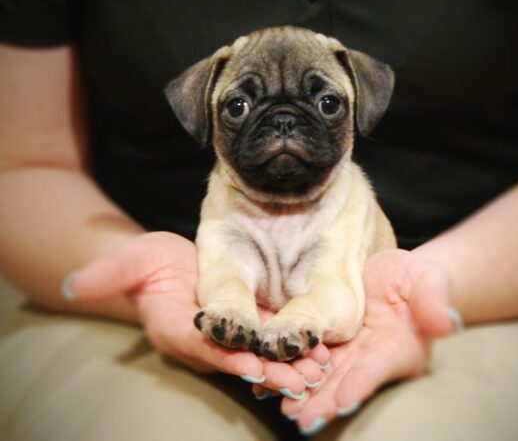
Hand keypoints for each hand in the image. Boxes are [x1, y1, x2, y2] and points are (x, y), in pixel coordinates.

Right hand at [65, 231, 326, 393]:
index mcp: (179, 330)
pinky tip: (322, 350)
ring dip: (289, 363)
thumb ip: (110, 273)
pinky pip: (275, 340)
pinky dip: (295, 347)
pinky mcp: (252, 327)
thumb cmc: (152, 262)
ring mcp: (233, 337)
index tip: (252, 363)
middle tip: (300, 378)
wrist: (175, 265)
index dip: (226, 354)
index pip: (203, 346)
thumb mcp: (134, 259)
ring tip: (319, 369)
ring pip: (263, 354)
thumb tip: (74, 284)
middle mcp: (209, 342)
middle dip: (269, 369)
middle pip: (240, 357)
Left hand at [278, 249, 458, 434]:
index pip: (378, 368)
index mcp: (398, 350)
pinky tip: (266, 378)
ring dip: (302, 392)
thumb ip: (434, 300)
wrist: (390, 273)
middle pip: (345, 382)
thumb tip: (449, 323)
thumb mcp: (428, 280)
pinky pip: (305, 359)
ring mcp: (346, 355)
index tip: (344, 399)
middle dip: (323, 401)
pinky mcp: (326, 344)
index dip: (361, 383)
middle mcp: (369, 360)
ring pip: (321, 376)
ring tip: (280, 403)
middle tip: (301, 418)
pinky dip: (288, 369)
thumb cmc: (415, 277)